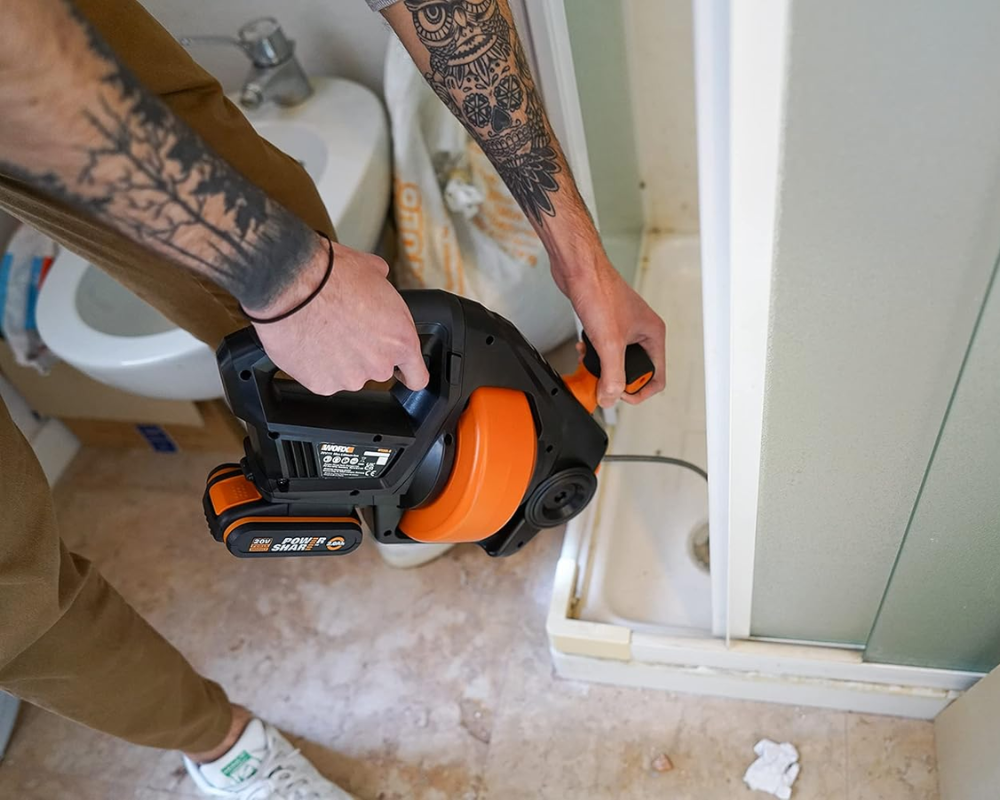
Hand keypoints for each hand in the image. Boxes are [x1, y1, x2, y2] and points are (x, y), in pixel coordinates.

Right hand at [248, 240, 428, 395]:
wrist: (289, 285)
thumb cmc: (330, 276)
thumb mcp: (371, 270)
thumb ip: (384, 287)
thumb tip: (379, 278)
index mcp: (400, 339)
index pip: (416, 376)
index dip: (407, 373)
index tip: (401, 372)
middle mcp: (379, 364)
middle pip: (377, 370)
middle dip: (363, 354)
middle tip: (345, 330)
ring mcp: (350, 378)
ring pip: (347, 374)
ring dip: (338, 360)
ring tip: (322, 332)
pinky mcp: (321, 384)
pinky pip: (321, 378)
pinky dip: (315, 366)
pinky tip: (308, 343)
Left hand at [553, 254, 665, 407]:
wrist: (578, 268)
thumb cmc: (600, 291)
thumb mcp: (609, 342)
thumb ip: (612, 375)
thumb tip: (610, 399)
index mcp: (653, 335)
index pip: (657, 376)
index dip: (639, 391)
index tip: (619, 393)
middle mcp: (642, 332)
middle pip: (636, 371)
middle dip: (617, 379)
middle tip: (601, 379)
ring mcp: (624, 328)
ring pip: (618, 362)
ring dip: (602, 367)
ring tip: (590, 364)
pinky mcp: (606, 324)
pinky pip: (604, 350)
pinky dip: (593, 355)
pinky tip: (583, 350)